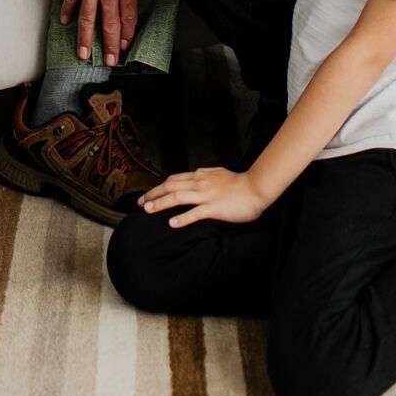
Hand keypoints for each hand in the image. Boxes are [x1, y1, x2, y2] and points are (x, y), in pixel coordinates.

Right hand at [62, 0, 160, 66]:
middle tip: (109, 61)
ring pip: (87, 19)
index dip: (127, 33)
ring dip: (85, 39)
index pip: (128, 17)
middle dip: (109, 45)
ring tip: (83, 54)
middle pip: (108, 24)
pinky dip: (68, 12)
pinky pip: (71, 1)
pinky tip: (66, 23)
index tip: (125, 45)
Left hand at [140, 166, 265, 226]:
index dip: (159, 186)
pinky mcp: (214, 207)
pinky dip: (181, 218)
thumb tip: (196, 174)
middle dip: (153, 194)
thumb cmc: (239, 183)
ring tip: (148, 209)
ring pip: (178, 197)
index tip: (148, 194)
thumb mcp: (218, 173)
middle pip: (170, 186)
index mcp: (200, 175)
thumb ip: (205, 174)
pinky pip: (194, 213)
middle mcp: (199, 183)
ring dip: (161, 203)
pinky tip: (172, 223)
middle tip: (140, 203)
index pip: (174, 179)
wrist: (256, 187)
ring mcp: (206, 195)